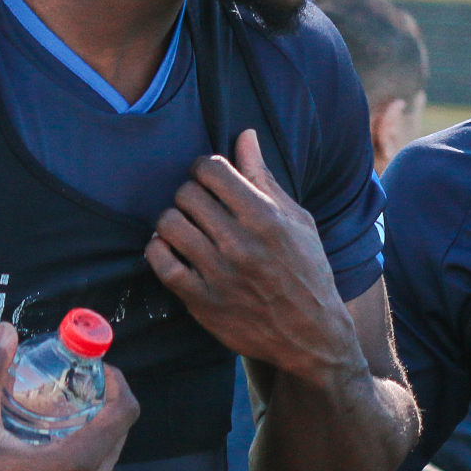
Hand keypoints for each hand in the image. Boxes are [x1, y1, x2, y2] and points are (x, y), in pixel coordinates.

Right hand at [0, 324, 138, 470]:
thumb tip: (4, 332)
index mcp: (78, 464)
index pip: (125, 411)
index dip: (117, 384)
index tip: (97, 371)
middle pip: (117, 434)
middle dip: (102, 407)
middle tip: (75, 390)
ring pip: (104, 462)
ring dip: (91, 437)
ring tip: (60, 420)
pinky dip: (80, 467)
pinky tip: (49, 459)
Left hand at [146, 129, 363, 384]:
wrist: (310, 334)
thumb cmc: (307, 271)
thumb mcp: (297, 221)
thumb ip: (265, 179)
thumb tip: (244, 136)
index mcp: (267, 218)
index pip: (213, 169)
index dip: (205, 168)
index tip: (209, 179)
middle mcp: (240, 243)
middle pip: (187, 194)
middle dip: (190, 194)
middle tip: (200, 207)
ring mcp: (218, 273)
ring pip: (168, 224)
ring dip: (173, 221)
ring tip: (187, 228)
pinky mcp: (200, 300)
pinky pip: (160, 260)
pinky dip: (160, 249)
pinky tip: (174, 250)